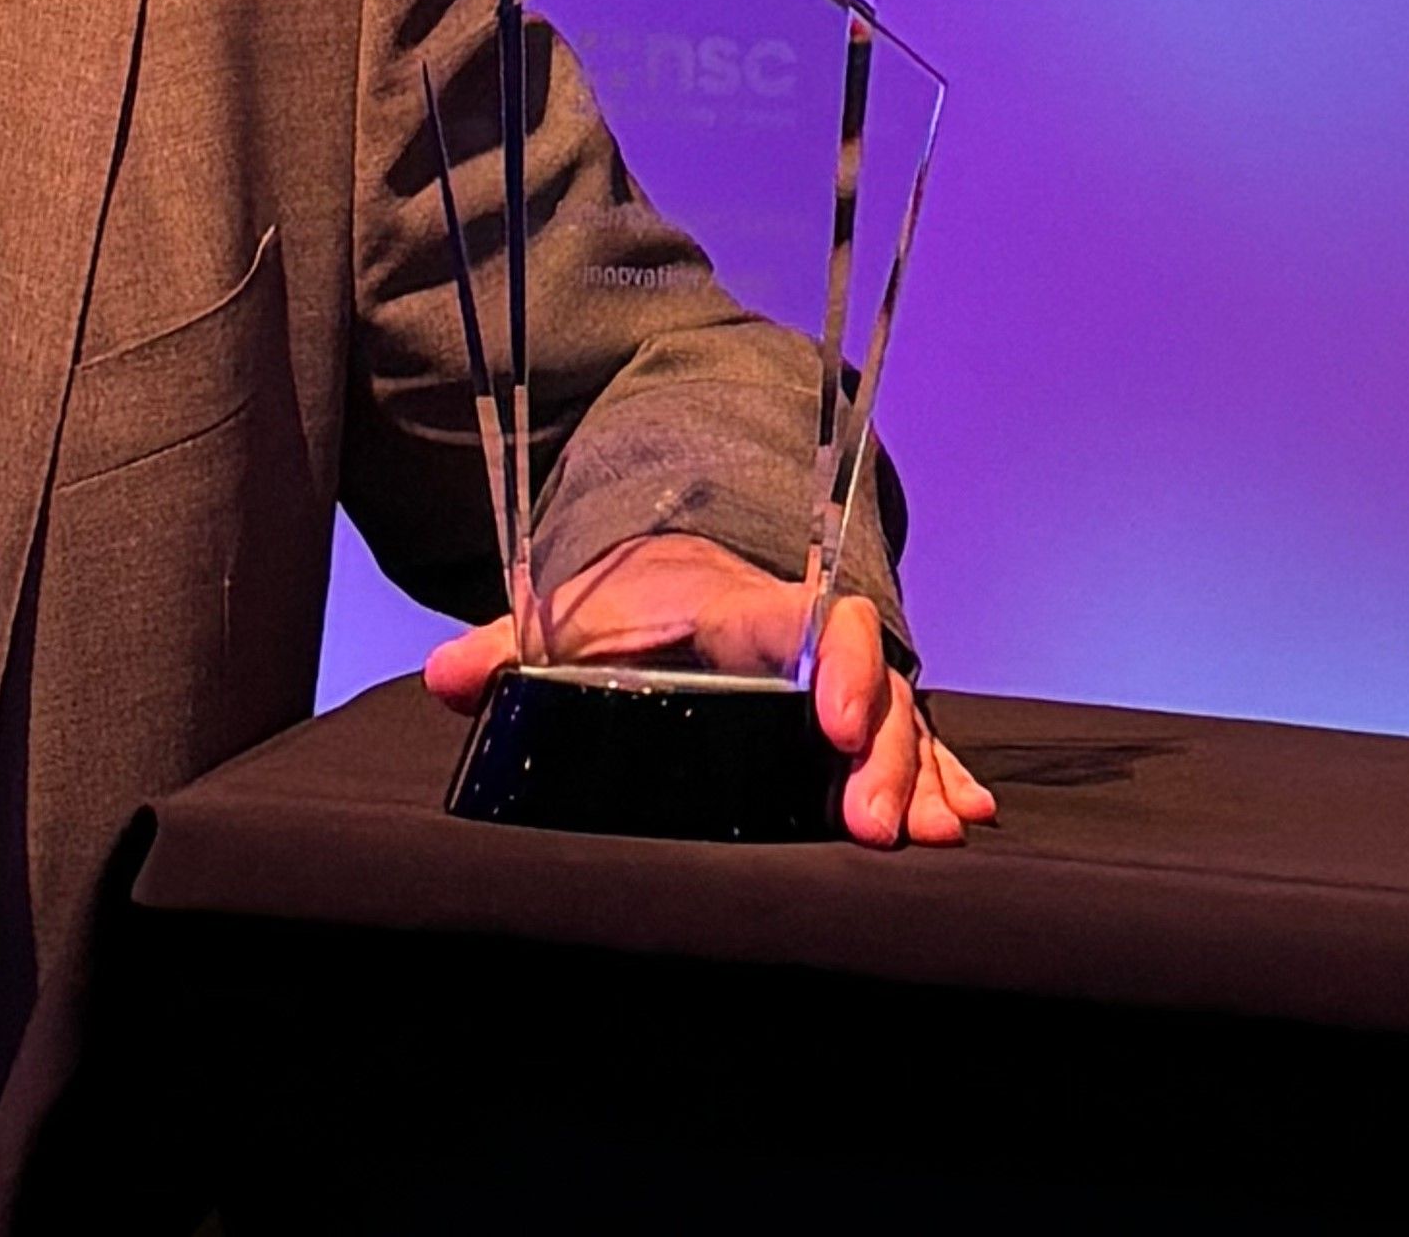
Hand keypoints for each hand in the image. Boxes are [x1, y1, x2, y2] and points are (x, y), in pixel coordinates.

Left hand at [420, 532, 1000, 848]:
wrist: (666, 576)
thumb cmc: (621, 605)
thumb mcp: (563, 617)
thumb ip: (505, 646)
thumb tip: (445, 675)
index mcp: (746, 606)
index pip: (810, 620)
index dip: (832, 663)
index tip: (831, 725)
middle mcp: (804, 641)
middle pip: (869, 684)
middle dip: (883, 753)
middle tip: (879, 829)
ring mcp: (832, 680)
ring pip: (896, 717)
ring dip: (918, 773)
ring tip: (936, 833)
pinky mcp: (842, 718)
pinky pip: (906, 738)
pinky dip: (937, 771)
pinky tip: (963, 814)